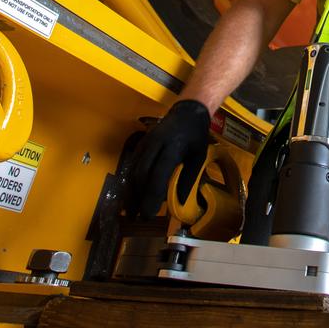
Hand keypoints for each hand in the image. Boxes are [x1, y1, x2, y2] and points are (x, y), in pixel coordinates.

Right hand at [126, 100, 210, 219]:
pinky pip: (132, 164)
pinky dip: (131, 181)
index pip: (158, 175)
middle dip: (138, 197)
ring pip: (133, 170)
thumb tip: (177, 203)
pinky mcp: (140, 143)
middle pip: (141, 174)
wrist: (187, 111)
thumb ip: (187, 179)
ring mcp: (145, 142)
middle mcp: (155, 144)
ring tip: (130, 211)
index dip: (151, 196)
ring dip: (131, 191)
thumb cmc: (196, 136)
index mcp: (173, 147)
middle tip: (138, 216)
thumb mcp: (198, 157)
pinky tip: (131, 194)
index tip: (148, 214)